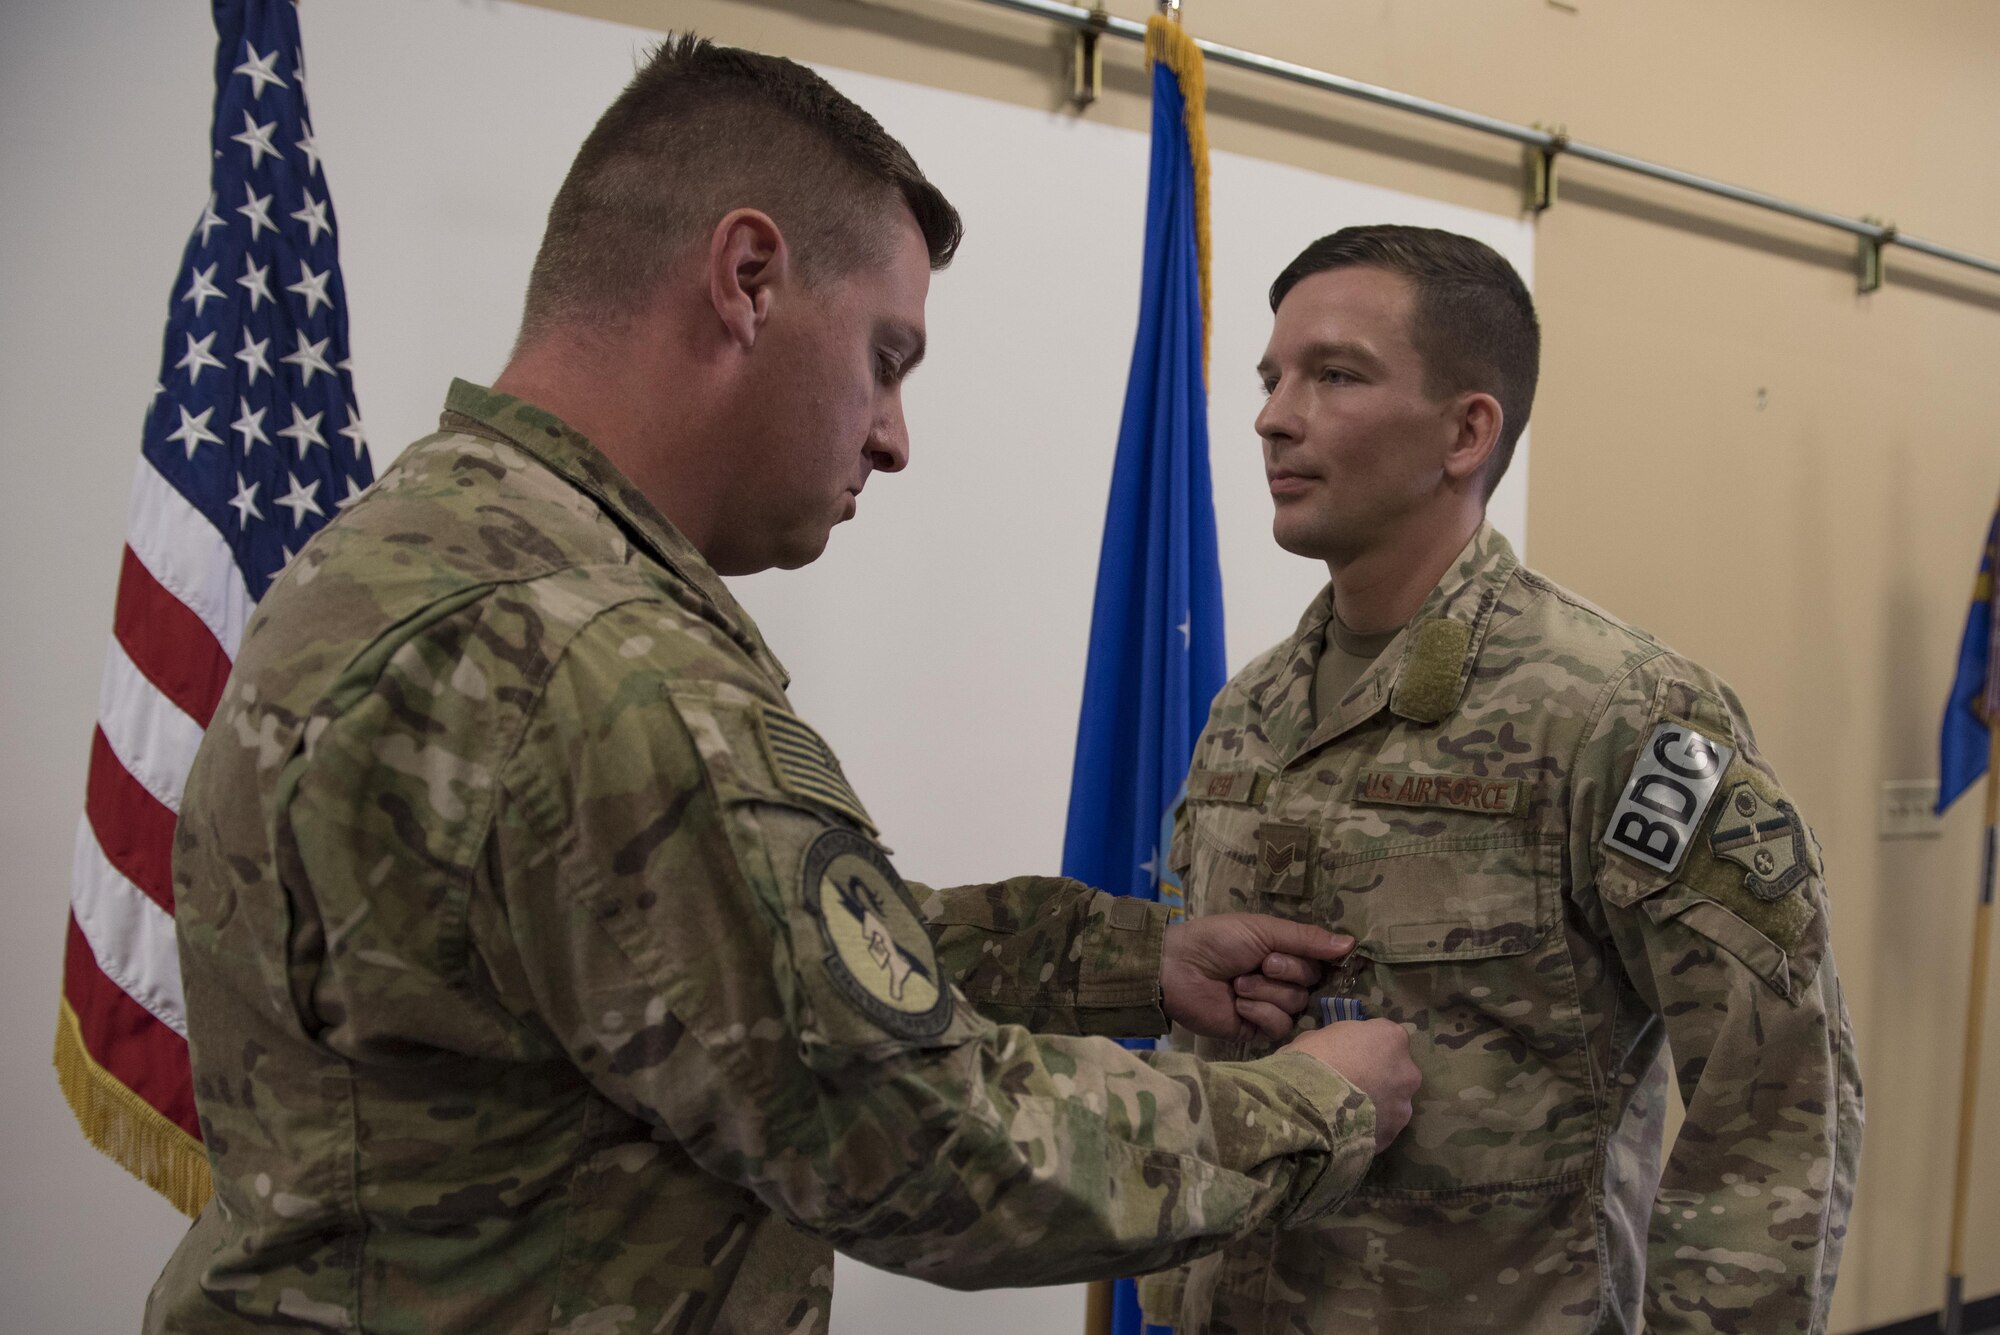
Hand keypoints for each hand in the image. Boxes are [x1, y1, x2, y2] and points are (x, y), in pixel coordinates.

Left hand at [1161, 914, 1352, 1042]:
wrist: (1178, 969)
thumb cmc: (1218, 941)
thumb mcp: (1264, 930)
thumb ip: (1307, 939)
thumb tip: (1352, 943)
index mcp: (1284, 954)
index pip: (1320, 963)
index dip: (1312, 959)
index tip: (1293, 950)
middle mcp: (1281, 981)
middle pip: (1311, 985)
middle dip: (1285, 972)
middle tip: (1259, 964)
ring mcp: (1269, 1008)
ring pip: (1296, 1005)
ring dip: (1266, 991)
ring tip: (1239, 984)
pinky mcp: (1256, 1031)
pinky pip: (1280, 1027)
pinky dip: (1260, 1012)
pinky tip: (1239, 1004)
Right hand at [1282, 1018, 1417, 1150]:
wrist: (1303, 1105)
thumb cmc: (1310, 1060)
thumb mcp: (1318, 1036)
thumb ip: (1339, 1041)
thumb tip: (1335, 1051)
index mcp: (1390, 1037)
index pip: (1386, 1037)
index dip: (1366, 1046)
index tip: (1349, 1055)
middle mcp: (1407, 1070)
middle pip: (1396, 1071)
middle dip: (1379, 1076)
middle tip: (1350, 1084)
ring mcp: (1403, 1105)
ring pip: (1393, 1102)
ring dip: (1377, 1104)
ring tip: (1348, 1113)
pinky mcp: (1393, 1133)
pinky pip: (1382, 1127)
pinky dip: (1369, 1128)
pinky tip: (1347, 1130)